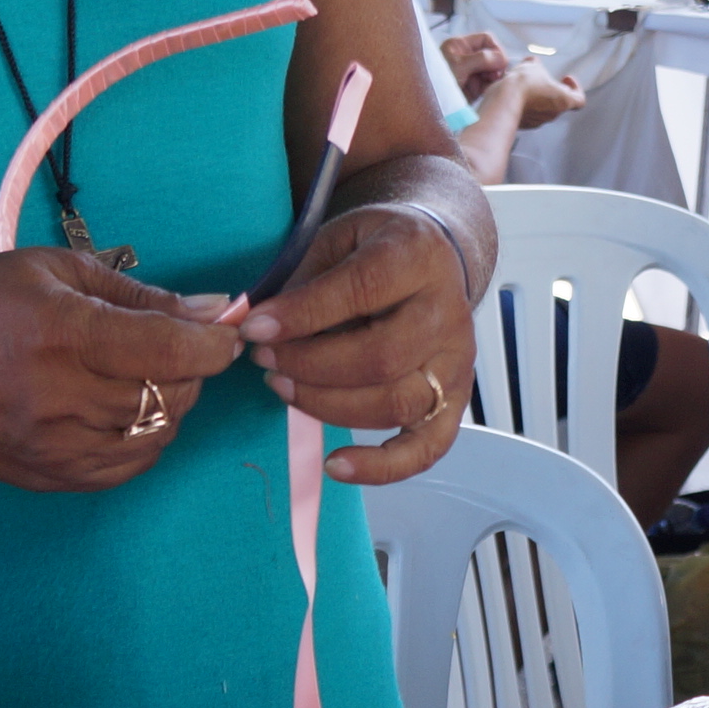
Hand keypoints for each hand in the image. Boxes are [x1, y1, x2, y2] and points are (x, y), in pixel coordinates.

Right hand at [0, 249, 244, 494]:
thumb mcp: (53, 271)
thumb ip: (137, 293)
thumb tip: (207, 309)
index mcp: (65, 333)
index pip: (173, 351)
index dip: (215, 343)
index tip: (225, 330)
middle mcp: (60, 395)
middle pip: (172, 396)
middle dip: (193, 371)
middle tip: (179, 347)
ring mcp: (51, 444)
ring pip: (155, 436)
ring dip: (170, 405)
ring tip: (145, 377)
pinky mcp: (44, 475)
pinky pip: (124, 469)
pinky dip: (143, 441)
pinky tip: (125, 412)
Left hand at [241, 204, 476, 484]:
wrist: (438, 255)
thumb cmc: (376, 248)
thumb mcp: (337, 240)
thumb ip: (301, 281)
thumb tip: (251, 327)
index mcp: (418, 257)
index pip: (362, 291)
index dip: (303, 315)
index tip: (254, 329)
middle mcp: (448, 311)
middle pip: (380, 357)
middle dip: (310, 366)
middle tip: (266, 360)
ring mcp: (457, 361)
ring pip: (398, 403)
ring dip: (328, 406)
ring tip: (284, 389)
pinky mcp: (456, 399)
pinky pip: (428, 446)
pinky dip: (383, 467)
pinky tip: (336, 466)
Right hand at [442, 31, 586, 127]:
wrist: (503, 103)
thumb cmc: (523, 87)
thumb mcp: (532, 66)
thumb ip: (536, 65)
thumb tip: (533, 63)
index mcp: (563, 100)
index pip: (579, 99)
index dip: (575, 88)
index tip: (566, 80)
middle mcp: (552, 114)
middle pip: (559, 102)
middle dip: (551, 90)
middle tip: (542, 80)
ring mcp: (538, 121)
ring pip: (542, 109)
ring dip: (537, 98)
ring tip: (526, 85)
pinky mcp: (524, 124)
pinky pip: (528, 114)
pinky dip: (524, 106)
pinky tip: (515, 95)